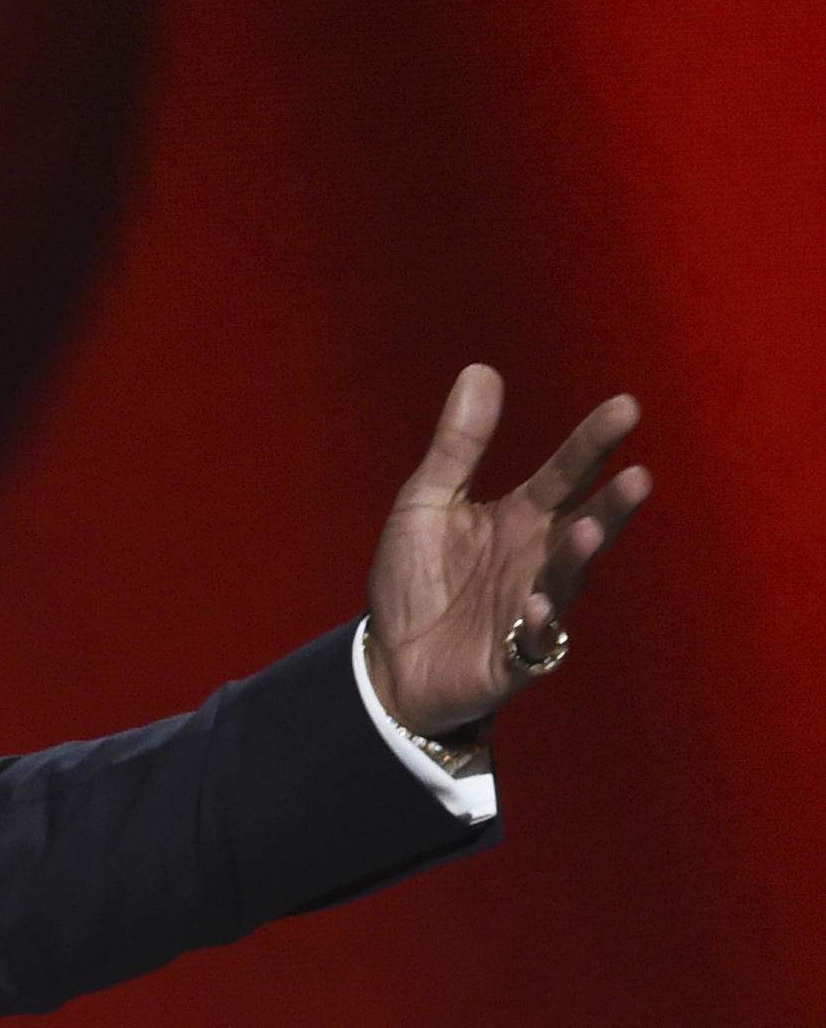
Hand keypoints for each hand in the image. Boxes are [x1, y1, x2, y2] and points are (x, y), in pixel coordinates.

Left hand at [363, 364, 652, 737]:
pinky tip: (536, 606)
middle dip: (612, 504)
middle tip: (638, 476)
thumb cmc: (415, 578)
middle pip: (584, 525)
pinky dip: (539, 626)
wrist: (388, 658)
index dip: (594, 443)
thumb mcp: (426, 502)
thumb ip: (457, 446)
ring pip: (567, 580)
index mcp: (522, 519)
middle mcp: (538, 559)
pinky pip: (535, 642)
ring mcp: (532, 608)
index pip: (566, 473)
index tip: (626, 407)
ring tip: (590, 529)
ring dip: (578, 557)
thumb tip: (481, 370)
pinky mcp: (513, 656)